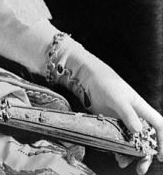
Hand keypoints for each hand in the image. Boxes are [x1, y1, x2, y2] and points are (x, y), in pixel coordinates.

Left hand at [56, 42, 162, 173]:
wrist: (88, 78)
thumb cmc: (106, 83)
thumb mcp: (118, 98)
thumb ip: (128, 114)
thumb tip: (138, 131)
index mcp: (142, 109)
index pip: (158, 126)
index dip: (162, 141)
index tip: (160, 156)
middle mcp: (135, 117)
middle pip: (147, 139)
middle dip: (146, 155)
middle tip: (141, 168)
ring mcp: (124, 121)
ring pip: (133, 142)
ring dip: (131, 155)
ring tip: (123, 163)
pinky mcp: (113, 124)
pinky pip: (120, 140)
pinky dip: (119, 149)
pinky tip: (116, 156)